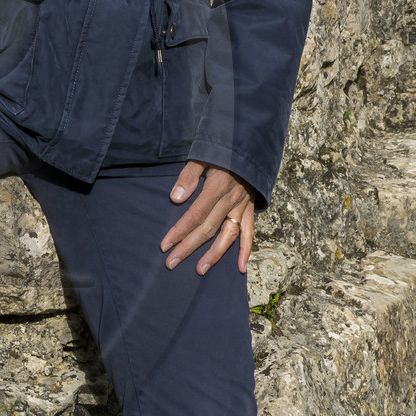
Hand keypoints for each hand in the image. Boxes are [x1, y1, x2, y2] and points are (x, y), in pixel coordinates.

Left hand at [161, 160, 256, 274]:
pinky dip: (246, 250)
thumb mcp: (202, 155)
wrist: (250, 145)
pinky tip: (239, 268)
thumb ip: (188, 175)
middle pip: (208, 229)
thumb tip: (175, 198)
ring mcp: (242, 206)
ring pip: (228, 235)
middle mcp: (231, 199)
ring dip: (214, 254)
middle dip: (188, 247)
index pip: (195, 214)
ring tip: (200, 269)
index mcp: (217, 186)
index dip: (179, 231)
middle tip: (172, 263)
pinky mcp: (250, 208)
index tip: (165, 245)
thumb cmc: (221, 150)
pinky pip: (249, 232)